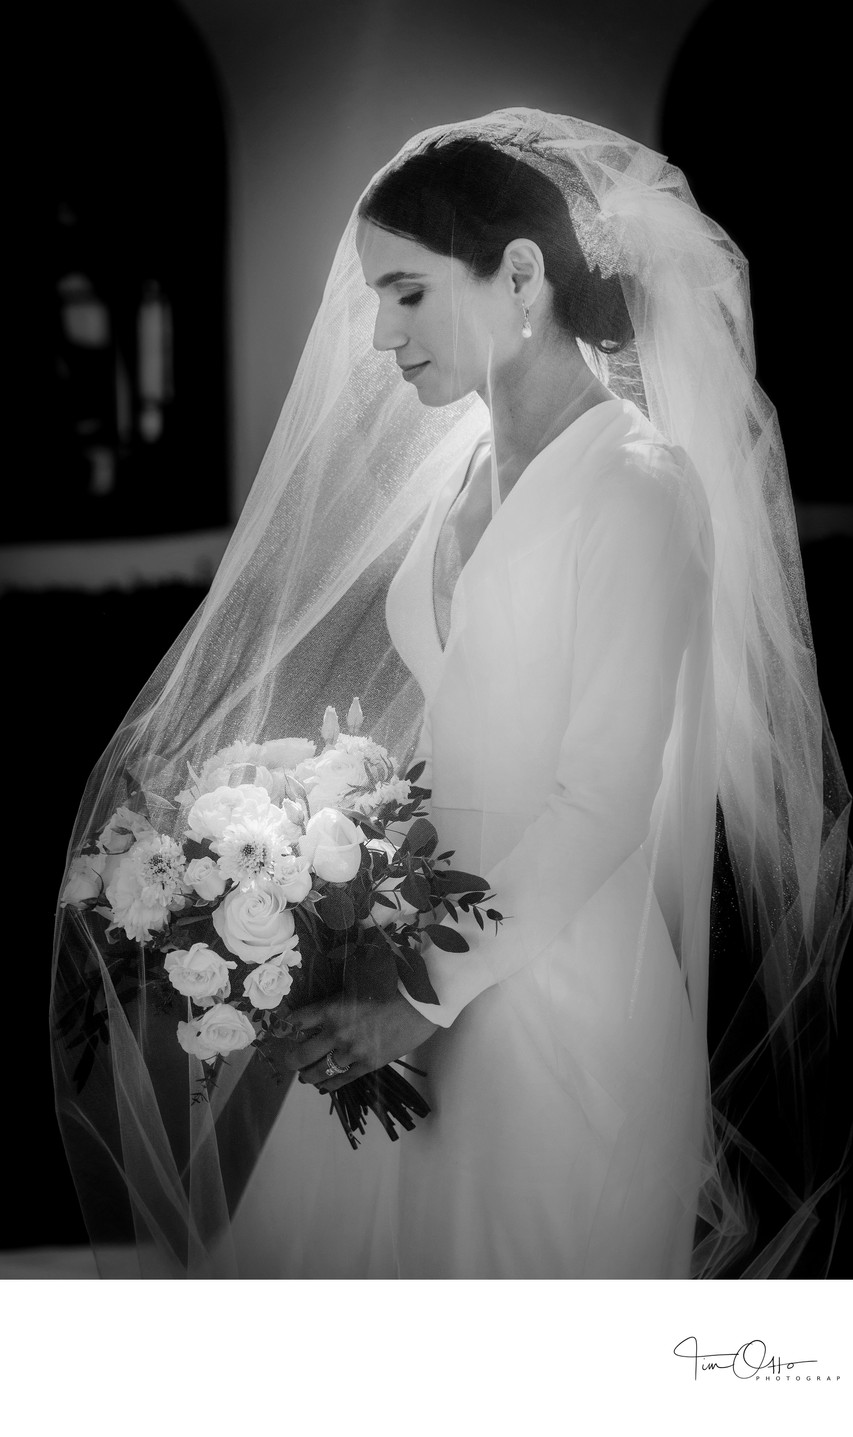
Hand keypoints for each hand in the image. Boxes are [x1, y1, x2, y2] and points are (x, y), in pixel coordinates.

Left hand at [281, 990, 438, 1092]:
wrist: (419, 1004)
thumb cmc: (389, 987)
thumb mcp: (355, 987)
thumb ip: (335, 1002)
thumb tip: (317, 1014)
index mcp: (332, 1008)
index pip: (296, 1022)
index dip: (284, 1028)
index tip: (281, 1032)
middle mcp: (337, 1032)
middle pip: (301, 1054)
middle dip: (291, 1060)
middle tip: (290, 1060)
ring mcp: (352, 1051)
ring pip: (318, 1071)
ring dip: (308, 1075)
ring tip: (306, 1076)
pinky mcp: (367, 1065)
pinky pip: (340, 1080)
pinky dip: (328, 1085)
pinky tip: (323, 1086)